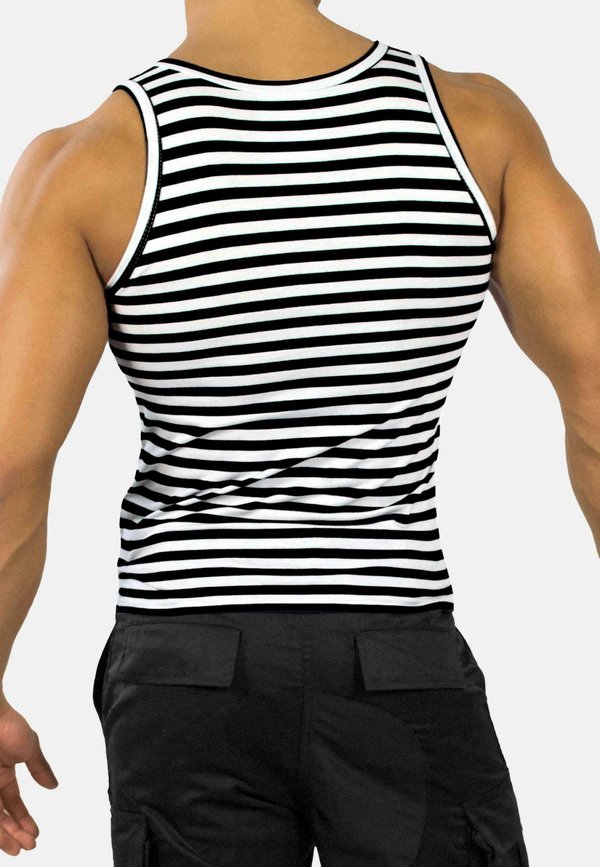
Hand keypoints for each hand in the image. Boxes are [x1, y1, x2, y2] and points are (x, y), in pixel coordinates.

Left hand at [0, 697, 57, 854]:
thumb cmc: (7, 725)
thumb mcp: (29, 748)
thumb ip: (40, 768)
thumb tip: (53, 786)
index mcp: (3, 774)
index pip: (13, 803)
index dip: (23, 819)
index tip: (35, 834)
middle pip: (0, 816)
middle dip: (14, 833)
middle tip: (27, 848)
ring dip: (4, 835)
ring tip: (17, 849)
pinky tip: (4, 837)